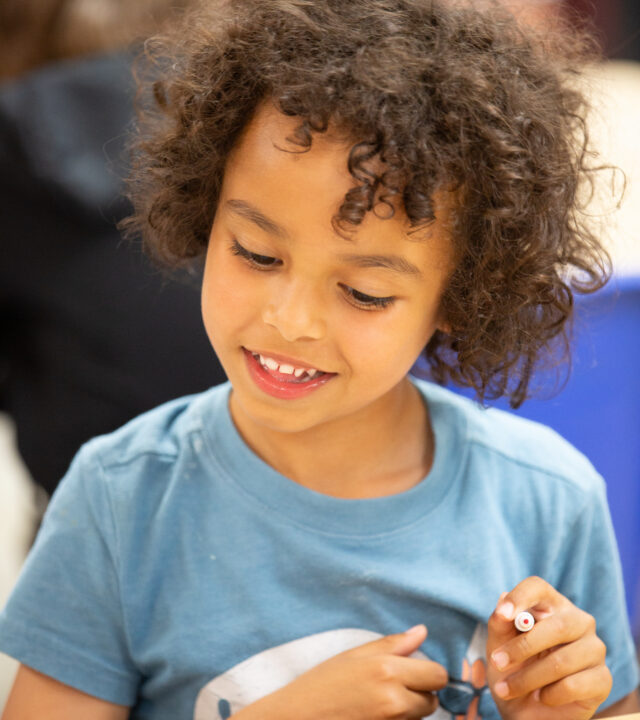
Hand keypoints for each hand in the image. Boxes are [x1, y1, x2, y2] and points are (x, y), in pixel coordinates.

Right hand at [234, 625, 447, 719]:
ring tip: (380, 702)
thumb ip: (392, 644)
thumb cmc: (322, 683)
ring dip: (411, 710)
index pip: (437, 675)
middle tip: (394, 688)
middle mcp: (395, 700)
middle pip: (433, 700)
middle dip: (420, 693)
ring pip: (420, 717)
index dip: (428, 672)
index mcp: (388, 670)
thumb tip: (422, 631)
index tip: (414, 671)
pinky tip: (375, 714)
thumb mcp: (354, 655)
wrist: (298, 717)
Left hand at [486, 576, 611, 719]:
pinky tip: (541, 696)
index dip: (521, 596)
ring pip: (561, 661)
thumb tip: (502, 601)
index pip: (539, 587)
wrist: (526, 708)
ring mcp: (594, 649)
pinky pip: (573, 685)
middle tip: (496, 661)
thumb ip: (500, 623)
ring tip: (507, 688)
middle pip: (556, 626)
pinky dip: (549, 695)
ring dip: (527, 678)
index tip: (503, 614)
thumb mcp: (499, 644)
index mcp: (552, 605)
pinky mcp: (602, 679)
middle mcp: (578, 621)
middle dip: (521, 647)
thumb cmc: (513, 667)